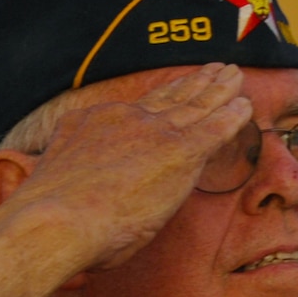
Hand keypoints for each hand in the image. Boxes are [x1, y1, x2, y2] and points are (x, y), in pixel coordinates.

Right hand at [0, 63, 252, 273]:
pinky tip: (245, 107)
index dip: (162, 98)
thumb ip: (77, 191)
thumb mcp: (59, 193)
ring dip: (218, 90)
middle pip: (168, 98)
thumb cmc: (51, 226)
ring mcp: (151, 132)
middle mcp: (123, 119)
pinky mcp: (178, 151)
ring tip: (235, 77)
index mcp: (91, 124)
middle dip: (194, 84)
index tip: (175, 89)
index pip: (136, 109)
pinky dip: (232, 116)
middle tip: (214, 70)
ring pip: (195, 105)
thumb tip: (83, 212)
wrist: (55, 221)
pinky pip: (214, 128)